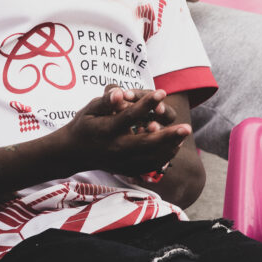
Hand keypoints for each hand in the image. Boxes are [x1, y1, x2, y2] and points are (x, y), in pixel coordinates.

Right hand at [60, 86, 190, 175]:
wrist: (74, 152)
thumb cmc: (84, 124)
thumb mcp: (90, 109)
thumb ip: (106, 101)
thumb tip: (120, 92)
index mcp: (106, 130)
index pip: (129, 116)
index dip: (146, 103)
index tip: (162, 92)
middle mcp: (115, 148)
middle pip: (146, 143)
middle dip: (168, 135)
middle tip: (187, 127)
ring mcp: (121, 161)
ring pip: (151, 157)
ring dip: (170, 146)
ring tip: (183, 134)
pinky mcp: (126, 169)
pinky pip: (148, 166)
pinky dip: (163, 157)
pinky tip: (173, 147)